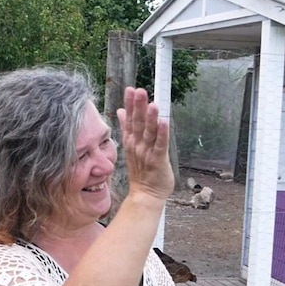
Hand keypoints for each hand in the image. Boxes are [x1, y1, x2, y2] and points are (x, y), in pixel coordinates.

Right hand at [116, 87, 174, 203]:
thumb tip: (120, 111)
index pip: (129, 119)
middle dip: (138, 106)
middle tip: (139, 91)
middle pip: (137, 123)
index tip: (130, 90)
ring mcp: (147, 153)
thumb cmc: (141, 171)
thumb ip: (126, 128)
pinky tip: (164, 122)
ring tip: (152, 103)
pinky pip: (160, 145)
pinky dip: (162, 134)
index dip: (130, 104)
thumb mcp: (131, 147)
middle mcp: (137, 145)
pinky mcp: (158, 161)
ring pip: (149, 132)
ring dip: (150, 118)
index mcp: (131, 141)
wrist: (145, 195)